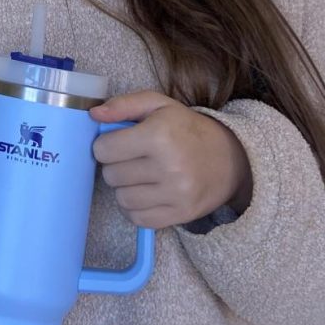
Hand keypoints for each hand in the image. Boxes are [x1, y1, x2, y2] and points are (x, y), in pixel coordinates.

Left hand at [90, 91, 252, 228]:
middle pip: (111, 176)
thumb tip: (93, 114)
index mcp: (159, 135)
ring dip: (125, 188)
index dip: (106, 145)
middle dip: (116, 166)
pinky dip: (136, 208)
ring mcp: (176, 194)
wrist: (230, 158)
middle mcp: (168, 166)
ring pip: (122, 199)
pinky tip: (147, 193)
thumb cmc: (187, 129)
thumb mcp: (158, 105)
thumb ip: (123, 105)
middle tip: (133, 159)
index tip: (119, 143)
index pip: (104, 150)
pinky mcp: (180, 214)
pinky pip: (138, 219)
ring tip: (141, 176)